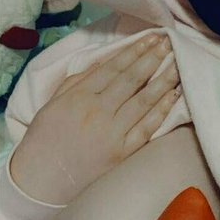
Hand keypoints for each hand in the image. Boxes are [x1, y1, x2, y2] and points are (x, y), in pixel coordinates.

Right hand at [10, 34, 180, 204]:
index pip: (113, 68)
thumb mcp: (53, 103)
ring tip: (178, 65)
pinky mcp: (122, 154)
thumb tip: (104, 63)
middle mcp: (97, 112)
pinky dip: (162, 111)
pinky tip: (174, 96)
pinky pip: (147, 128)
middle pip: (131, 80)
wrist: (40, 181)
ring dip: (163, 81)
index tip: (151, 39)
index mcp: (79, 96)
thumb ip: (78, 81)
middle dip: (152, 59)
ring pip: (144, 101)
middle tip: (169, 43)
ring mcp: (112, 134)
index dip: (135, 51)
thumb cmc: (45, 139)